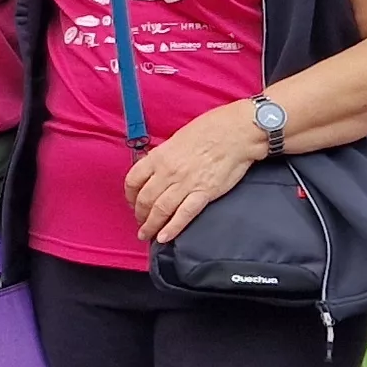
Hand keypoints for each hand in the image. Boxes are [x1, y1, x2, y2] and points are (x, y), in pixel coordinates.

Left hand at [123, 102, 267, 245]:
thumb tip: (155, 167)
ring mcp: (185, 184)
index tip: (132, 202)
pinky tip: (164, 237)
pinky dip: (172, 228)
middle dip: (140, 214)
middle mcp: (168, 172)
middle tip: (141, 222)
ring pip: (160, 210)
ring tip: (147, 234)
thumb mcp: (177, 138)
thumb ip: (164, 156)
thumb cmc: (210, 129)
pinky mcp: (204, 193)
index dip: (130, 195)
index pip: (133, 180)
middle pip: (145, 199)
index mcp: (159, 156)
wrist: (237, 132)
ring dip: (151, 225)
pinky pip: (183, 215)